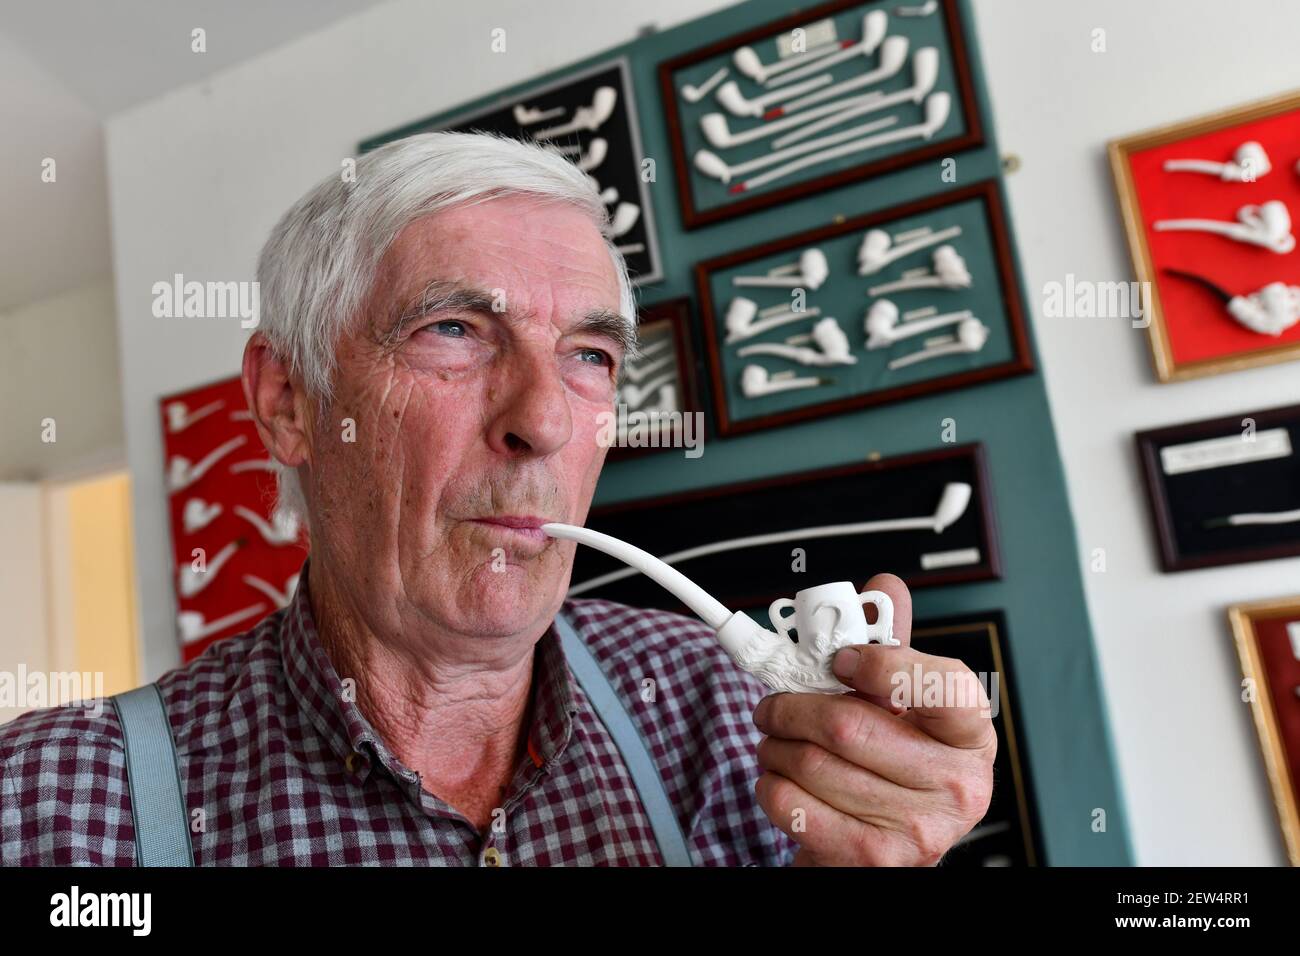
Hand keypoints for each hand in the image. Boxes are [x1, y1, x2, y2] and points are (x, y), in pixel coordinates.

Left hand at [751, 573, 996, 865]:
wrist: (886, 843)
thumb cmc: (893, 764)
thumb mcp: (903, 703)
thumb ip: (892, 645)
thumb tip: (883, 588)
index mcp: (970, 732)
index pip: (939, 685)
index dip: (881, 664)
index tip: (841, 659)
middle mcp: (956, 784)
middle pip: (849, 725)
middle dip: (793, 706)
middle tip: (773, 702)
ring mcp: (918, 827)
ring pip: (812, 763)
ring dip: (774, 746)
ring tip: (776, 741)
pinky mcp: (872, 858)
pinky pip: (794, 805)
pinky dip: (770, 784)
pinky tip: (780, 778)